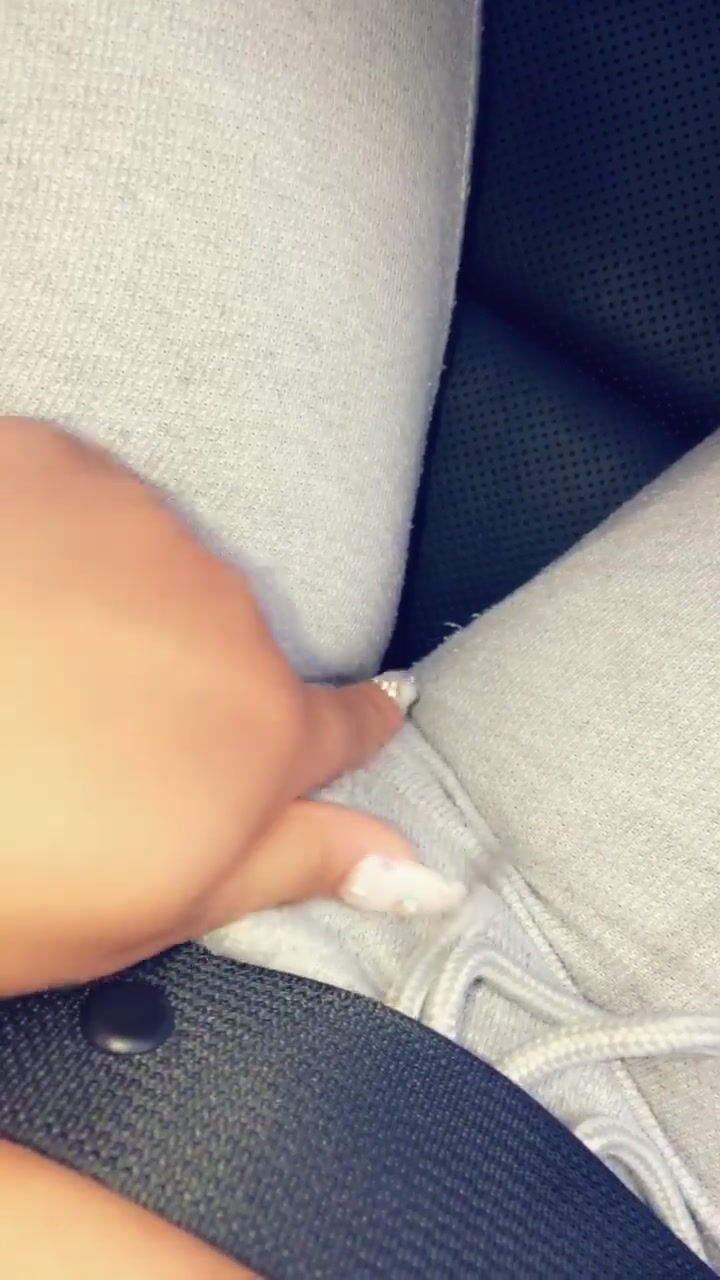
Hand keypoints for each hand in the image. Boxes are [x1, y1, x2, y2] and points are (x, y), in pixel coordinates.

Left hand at [0, 419, 459, 995]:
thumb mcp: (149, 908)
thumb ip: (296, 864)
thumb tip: (416, 867)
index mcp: (256, 738)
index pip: (343, 723)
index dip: (355, 722)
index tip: (373, 707)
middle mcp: (222, 623)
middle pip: (236, 651)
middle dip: (186, 688)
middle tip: (94, 734)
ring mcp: (136, 536)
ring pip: (157, 573)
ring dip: (112, 611)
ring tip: (24, 666)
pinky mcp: (52, 470)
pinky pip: (81, 500)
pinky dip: (46, 543)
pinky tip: (0, 597)